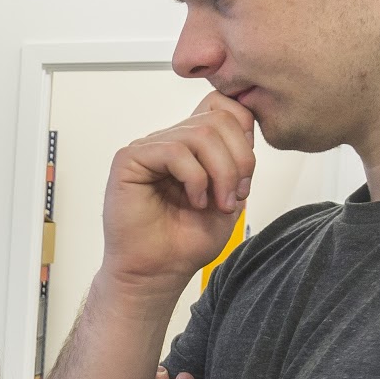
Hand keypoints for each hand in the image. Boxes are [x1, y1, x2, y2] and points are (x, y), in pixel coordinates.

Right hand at [102, 92, 255, 297]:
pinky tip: (195, 201)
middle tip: (237, 195)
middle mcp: (169, 141)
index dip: (244, 129)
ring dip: (221, 172)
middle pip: (217, 119)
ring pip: (200, 134)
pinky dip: (195, 178)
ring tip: (217, 204)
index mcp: (192, 146)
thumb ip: (239, 163)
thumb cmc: (186, 242)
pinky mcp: (129, 160)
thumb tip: (250, 131)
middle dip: (240, 159)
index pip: (222, 106)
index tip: (246, 173)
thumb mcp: (231, 197)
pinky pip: (174, 151)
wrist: (157, 272)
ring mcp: (148, 148)